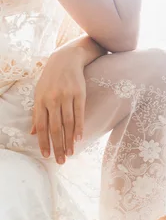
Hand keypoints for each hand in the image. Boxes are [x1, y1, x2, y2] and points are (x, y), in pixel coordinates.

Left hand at [31, 46, 85, 163]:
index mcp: (40, 101)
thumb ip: (37, 114)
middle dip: (57, 146)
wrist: (66, 59)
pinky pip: (79, 114)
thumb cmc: (51, 79)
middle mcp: (52, 99)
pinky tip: (78, 139)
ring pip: (67, 123)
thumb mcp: (40, 94)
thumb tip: (33, 132)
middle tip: (60, 161)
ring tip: (70, 153)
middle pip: (54, 128)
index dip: (43, 142)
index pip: (41, 126)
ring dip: (68, 140)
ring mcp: (66, 96)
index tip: (46, 155)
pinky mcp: (79, 94)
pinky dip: (78, 127)